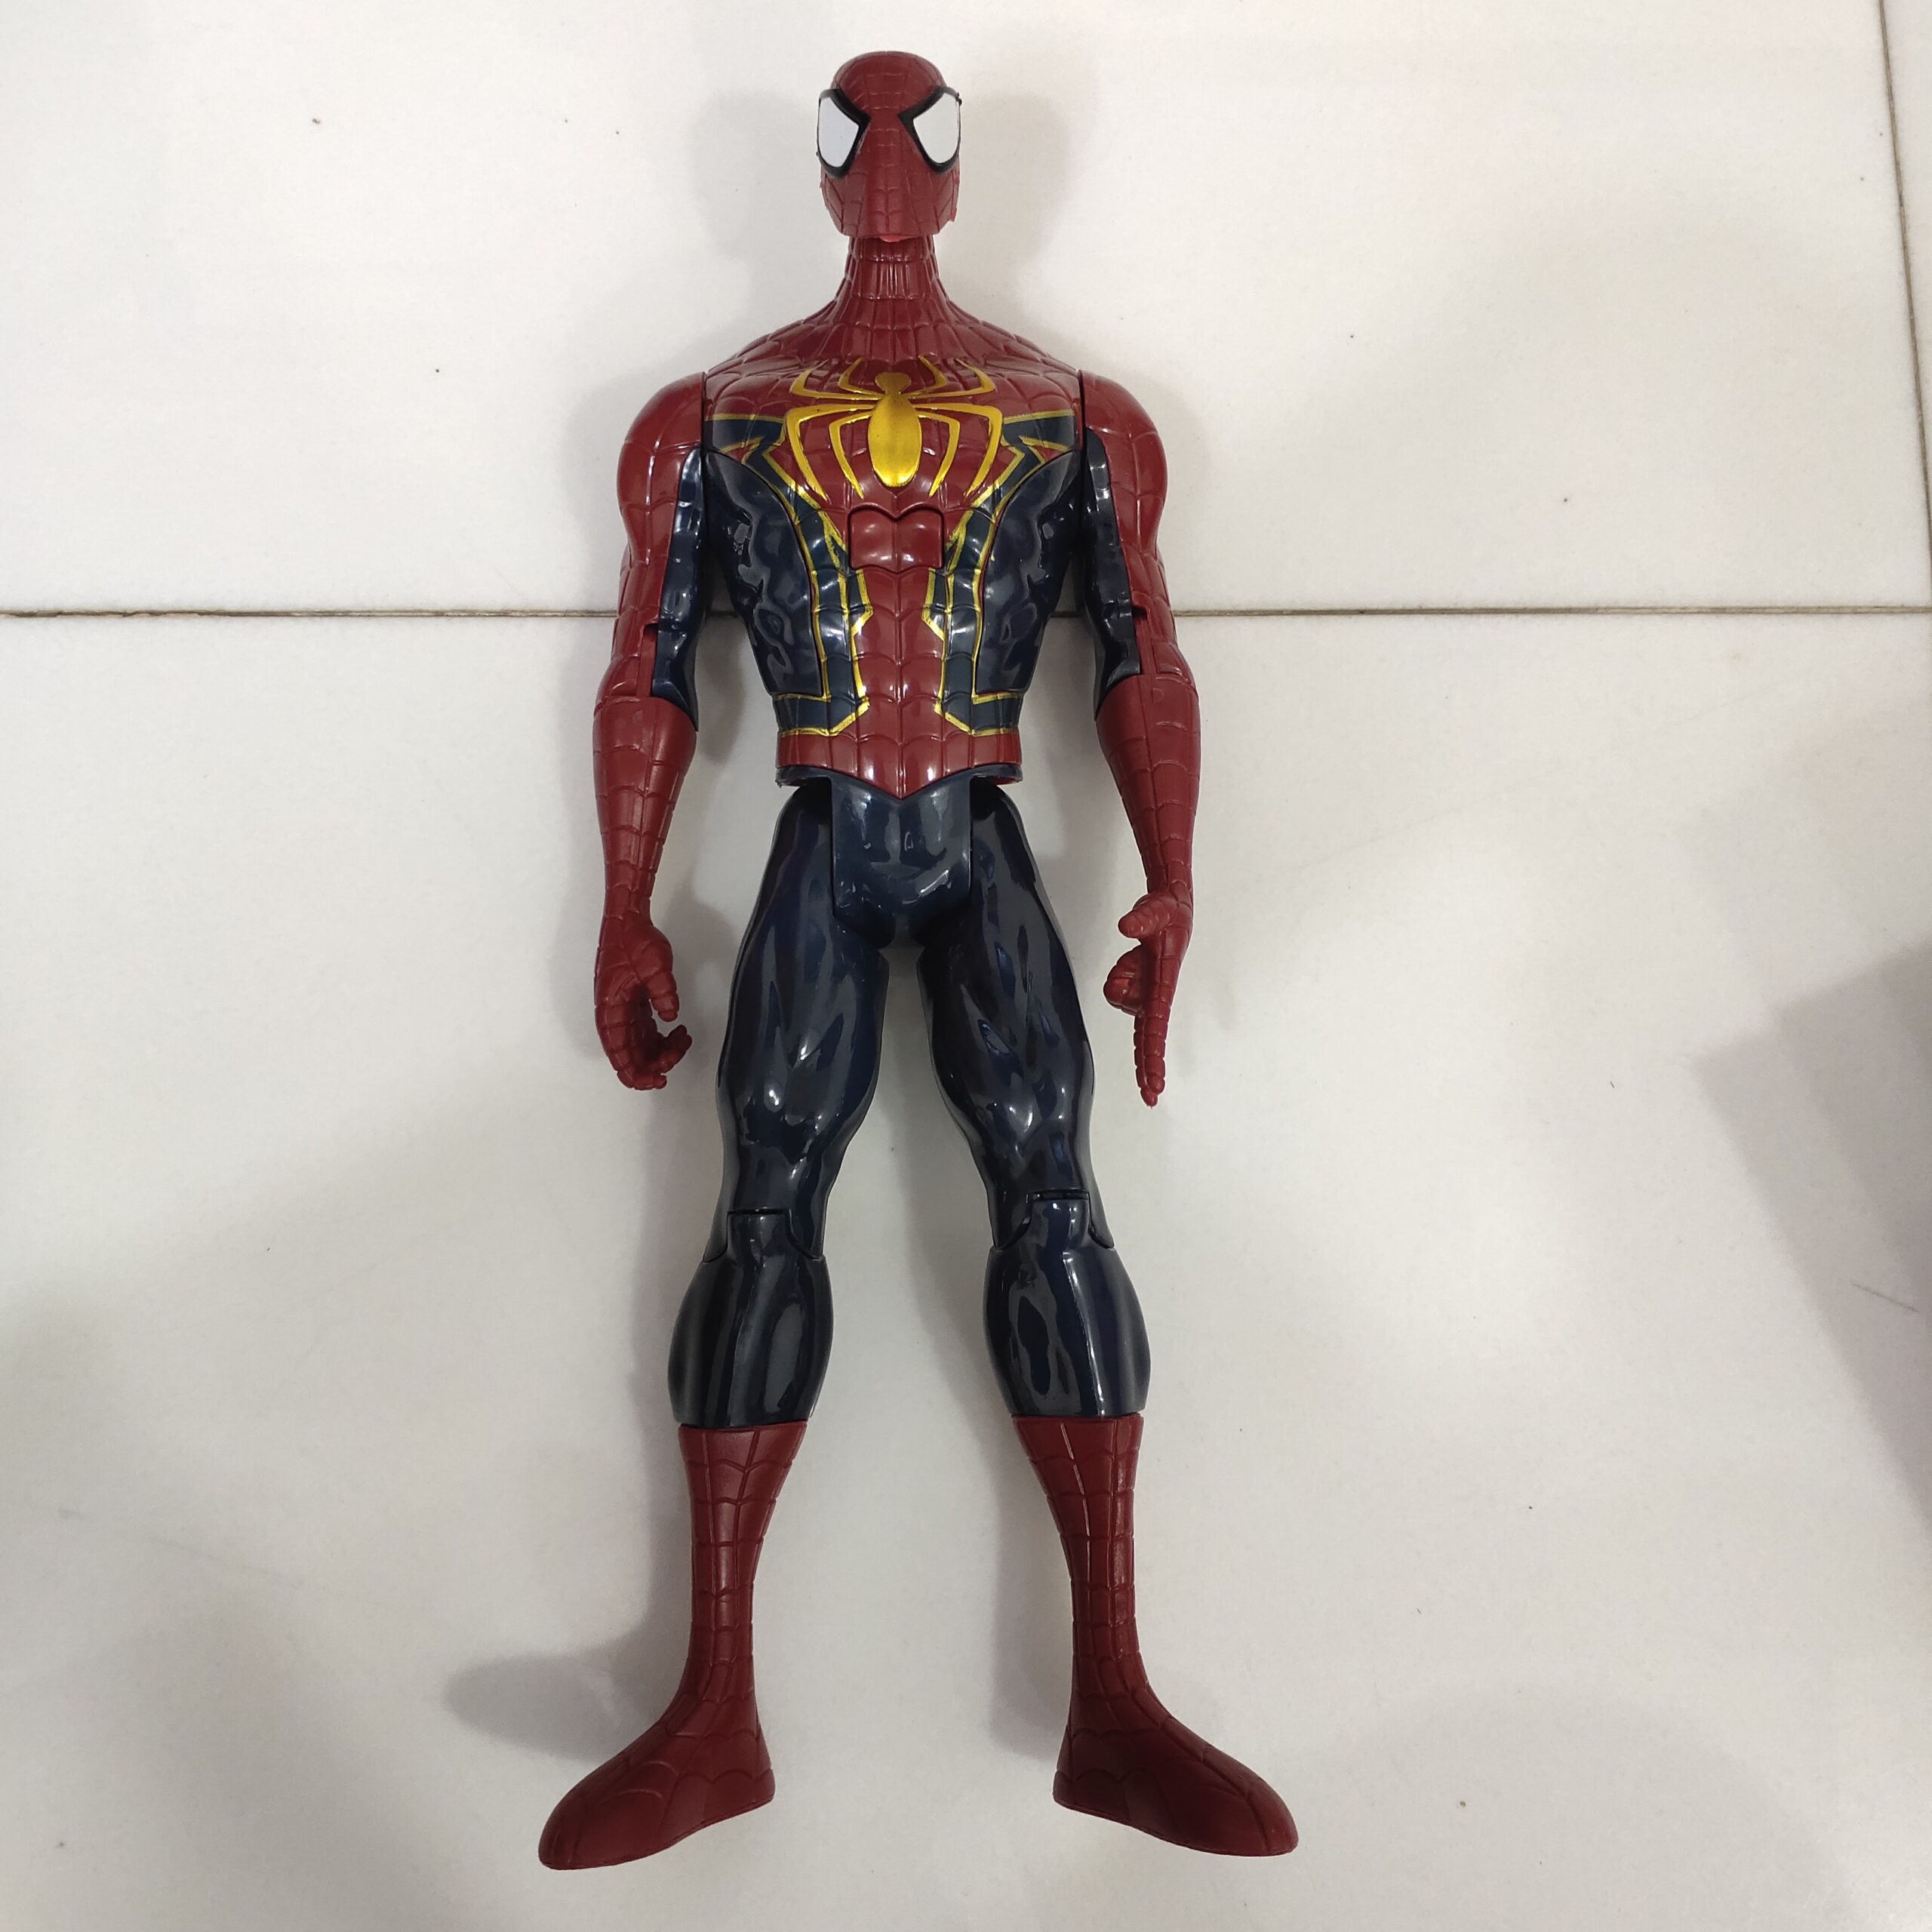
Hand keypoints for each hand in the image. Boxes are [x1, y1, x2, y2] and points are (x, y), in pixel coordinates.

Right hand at [594, 912, 691, 1089]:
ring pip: (638, 1043)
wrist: (627, 918)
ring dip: (659, 1048)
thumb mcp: (653, 966)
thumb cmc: (634, 940)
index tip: (656, 1080)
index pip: (620, 1053)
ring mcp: (623, 1009)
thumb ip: (662, 993)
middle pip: (629, 1053)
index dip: (636, 1072)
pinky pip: (644, 1029)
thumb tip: (670, 1017)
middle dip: (652, 1063)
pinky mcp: (632, 1002)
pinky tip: (676, 1032)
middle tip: (675, 1063)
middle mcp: (614, 1014)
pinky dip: (660, 1036)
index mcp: (611, 1010)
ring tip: (683, 1040)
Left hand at [1103, 887, 1192, 1105]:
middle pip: (1145, 1035)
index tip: (1155, 1082)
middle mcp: (1155, 993)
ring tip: (1139, 952)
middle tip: (1149, 1094)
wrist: (1171, 909)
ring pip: (1118, 996)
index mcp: (1165, 984)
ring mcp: (1145, 991)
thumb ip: (1141, 918)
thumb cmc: (1168, 913)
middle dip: (1147, 1064)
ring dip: (1124, 974)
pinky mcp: (1137, 986)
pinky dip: (1122, 973)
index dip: (1154, 1054)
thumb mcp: (1155, 909)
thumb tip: (1126, 926)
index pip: (1157, 1026)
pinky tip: (1135, 958)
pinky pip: (1116, 987)